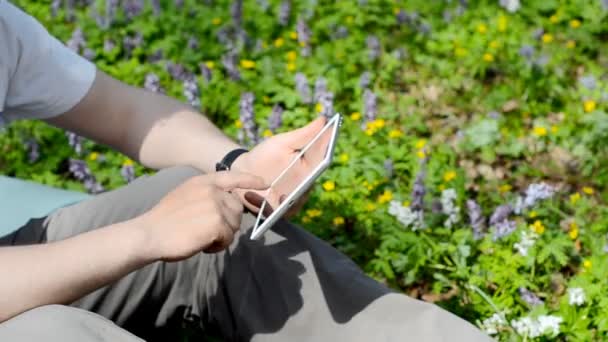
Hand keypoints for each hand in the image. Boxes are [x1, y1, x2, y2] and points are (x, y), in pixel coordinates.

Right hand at [133, 171, 267, 260]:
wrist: (148, 234)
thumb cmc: (165, 221)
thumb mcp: (185, 196)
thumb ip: (207, 195)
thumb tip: (231, 203)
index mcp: (203, 181)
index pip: (232, 177)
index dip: (250, 180)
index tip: (264, 183)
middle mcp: (212, 190)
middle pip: (237, 209)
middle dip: (226, 223)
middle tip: (203, 230)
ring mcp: (216, 206)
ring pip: (234, 225)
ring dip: (221, 236)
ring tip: (199, 236)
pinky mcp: (218, 223)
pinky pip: (229, 238)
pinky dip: (217, 246)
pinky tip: (200, 244)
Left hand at [232, 116, 329, 215]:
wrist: (243, 171)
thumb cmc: (265, 155)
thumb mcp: (282, 142)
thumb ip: (303, 134)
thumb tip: (323, 119)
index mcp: (309, 168)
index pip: (321, 161)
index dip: (325, 154)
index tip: (326, 146)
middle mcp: (304, 186)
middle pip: (309, 186)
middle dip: (307, 183)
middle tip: (305, 176)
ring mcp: (291, 201)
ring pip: (295, 202)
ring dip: (289, 200)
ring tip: (282, 197)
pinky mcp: (276, 213)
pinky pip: (276, 213)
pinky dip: (267, 207)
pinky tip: (256, 198)